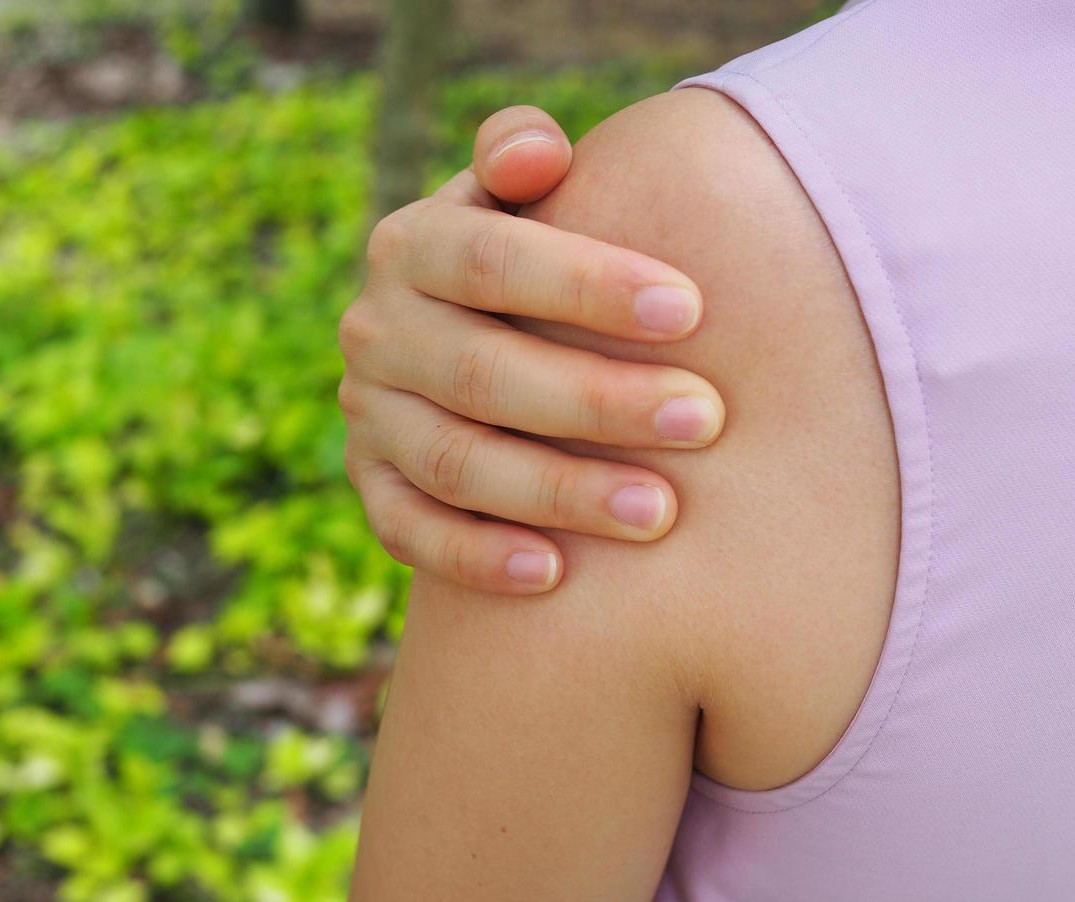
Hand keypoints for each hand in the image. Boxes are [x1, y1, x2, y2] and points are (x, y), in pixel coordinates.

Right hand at [340, 106, 725, 594]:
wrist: (472, 333)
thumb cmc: (532, 264)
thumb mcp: (521, 199)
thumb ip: (523, 159)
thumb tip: (536, 154)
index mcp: (410, 246)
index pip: (487, 260)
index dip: (585, 284)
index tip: (691, 309)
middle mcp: (376, 330)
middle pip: (482, 371)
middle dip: (597, 399)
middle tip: (705, 419)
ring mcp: (369, 416)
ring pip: (455, 461)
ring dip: (557, 491)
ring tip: (660, 513)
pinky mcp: (373, 487)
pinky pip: (409, 533)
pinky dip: (475, 556)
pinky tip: (554, 576)